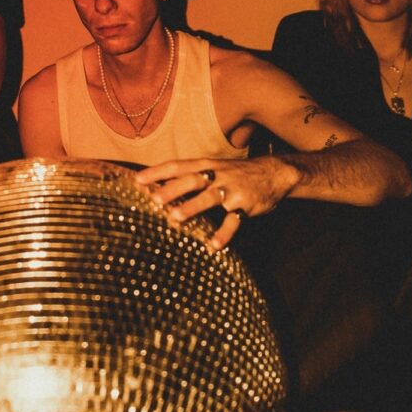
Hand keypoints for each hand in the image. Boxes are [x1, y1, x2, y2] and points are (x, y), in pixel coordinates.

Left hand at [136, 157, 296, 248]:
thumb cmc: (234, 173)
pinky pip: (234, 221)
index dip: (157, 172)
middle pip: (192, 180)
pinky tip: (213, 246)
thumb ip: (190, 176)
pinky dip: (224, 234)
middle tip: (154, 199)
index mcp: (206, 165)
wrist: (274, 173)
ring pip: (210, 197)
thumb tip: (159, 186)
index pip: (177, 166)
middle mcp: (217, 175)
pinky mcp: (245, 206)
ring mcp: (232, 190)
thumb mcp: (213, 168)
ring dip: (192, 207)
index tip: (138, 180)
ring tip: (175, 218)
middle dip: (172, 189)